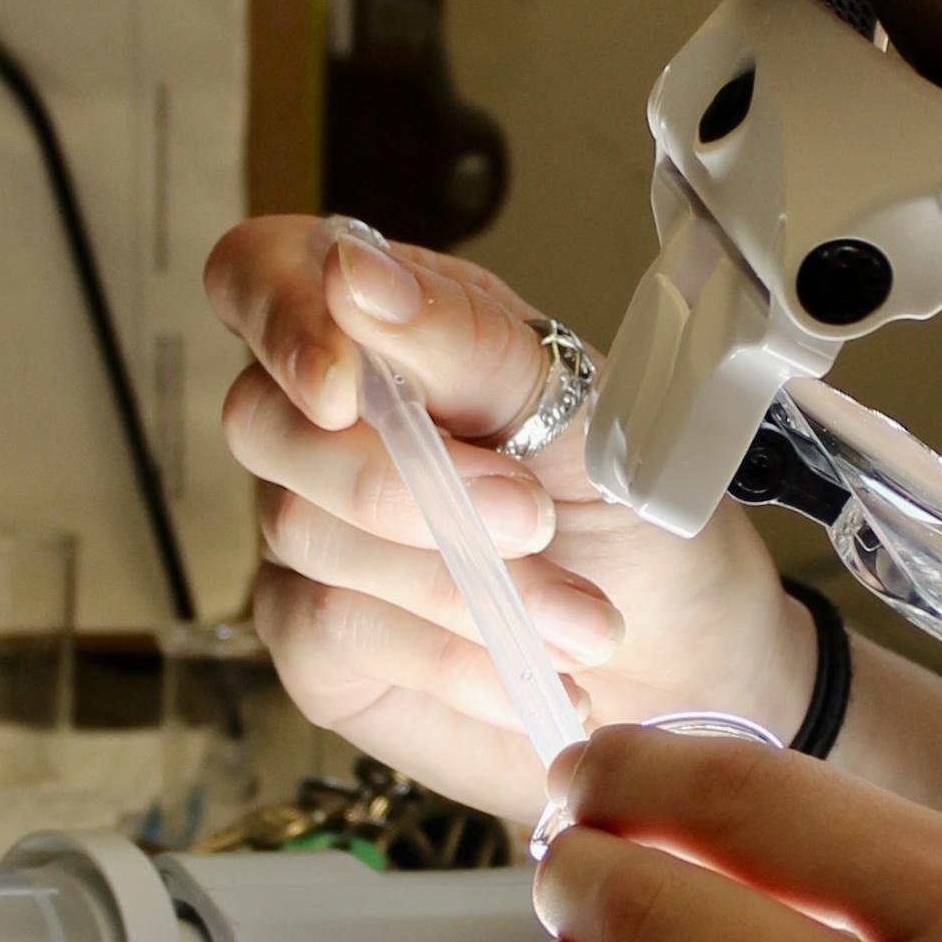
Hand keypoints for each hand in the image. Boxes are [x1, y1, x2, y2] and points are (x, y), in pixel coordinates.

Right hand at [206, 221, 813, 825]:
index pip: (262, 272)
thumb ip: (464, 339)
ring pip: (306, 530)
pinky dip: (444, 654)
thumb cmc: (632, 520)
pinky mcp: (312, 640)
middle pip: (264, 418)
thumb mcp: (583, 412)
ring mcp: (308, 531)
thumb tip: (356, 274)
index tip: (343, 386)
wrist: (678, 662)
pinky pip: (333, 629)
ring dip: (456, 581)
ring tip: (576, 618)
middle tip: (534, 519)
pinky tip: (520, 670)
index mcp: (391, 330)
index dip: (278, 313)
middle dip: (404, 478)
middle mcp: (328, 425)